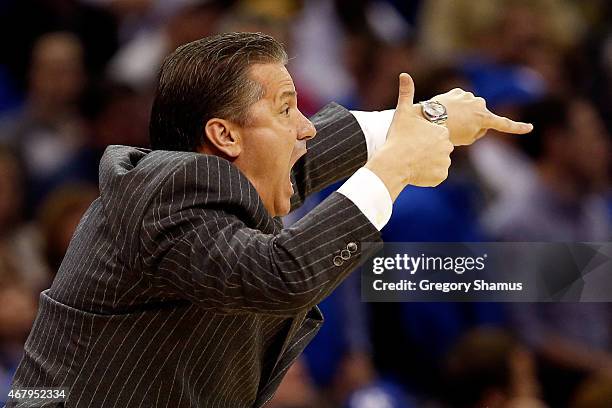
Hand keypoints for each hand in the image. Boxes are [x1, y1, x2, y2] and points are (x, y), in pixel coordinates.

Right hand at [366, 73, 452, 199]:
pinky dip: (428, 175)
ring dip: (427, 163)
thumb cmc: (397, 137)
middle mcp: (447, 145)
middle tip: (411, 152)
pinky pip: (436, 175)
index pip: (436, 135)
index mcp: (441, 130)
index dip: (423, 139)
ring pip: (437, 162)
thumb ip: (406, 94)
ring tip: (412, 162)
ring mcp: (445, 161)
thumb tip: (404, 74)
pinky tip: (416, 171)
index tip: (412, 141)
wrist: (394, 162)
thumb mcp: (402, 113)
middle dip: (427, 152)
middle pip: (438, 149)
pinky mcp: (441, 175)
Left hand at [432, 88, 532, 145]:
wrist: (428, 117)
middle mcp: (480, 104)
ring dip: (463, 115)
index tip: (530, 128)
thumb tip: (477, 122)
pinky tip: (445, 112)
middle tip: (457, 132)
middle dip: (473, 124)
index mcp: (484, 117)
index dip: (517, 127)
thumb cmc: (447, 132)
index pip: (504, 124)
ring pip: (470, 110)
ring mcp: (468, 96)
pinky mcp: (457, 92)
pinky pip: (460, 102)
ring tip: (448, 122)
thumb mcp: (466, 139)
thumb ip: (477, 131)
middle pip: (482, 119)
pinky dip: (455, 107)